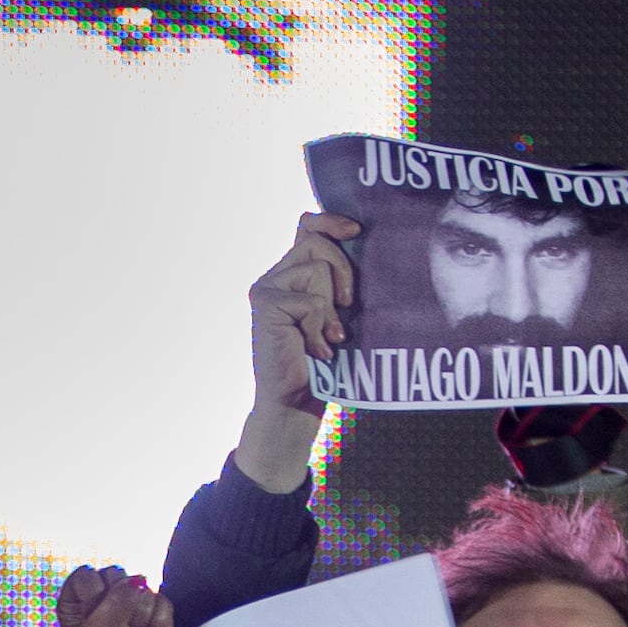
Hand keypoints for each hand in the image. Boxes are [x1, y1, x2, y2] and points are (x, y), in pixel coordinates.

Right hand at [240, 215, 356, 492]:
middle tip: (348, 304)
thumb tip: (362, 247)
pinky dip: (321, 325)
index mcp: (289, 276)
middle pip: (315, 241)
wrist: (294, 404)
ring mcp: (265, 290)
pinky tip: (317, 349)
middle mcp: (273, 278)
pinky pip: (311, 298)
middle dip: (342, 268)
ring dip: (331, 306)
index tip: (356, 230)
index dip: (330, 222)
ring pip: (316, 268)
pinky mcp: (265, 304)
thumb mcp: (335, 315)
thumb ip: (336, 284)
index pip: (306, 227)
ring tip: (328, 336)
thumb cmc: (322, 365)